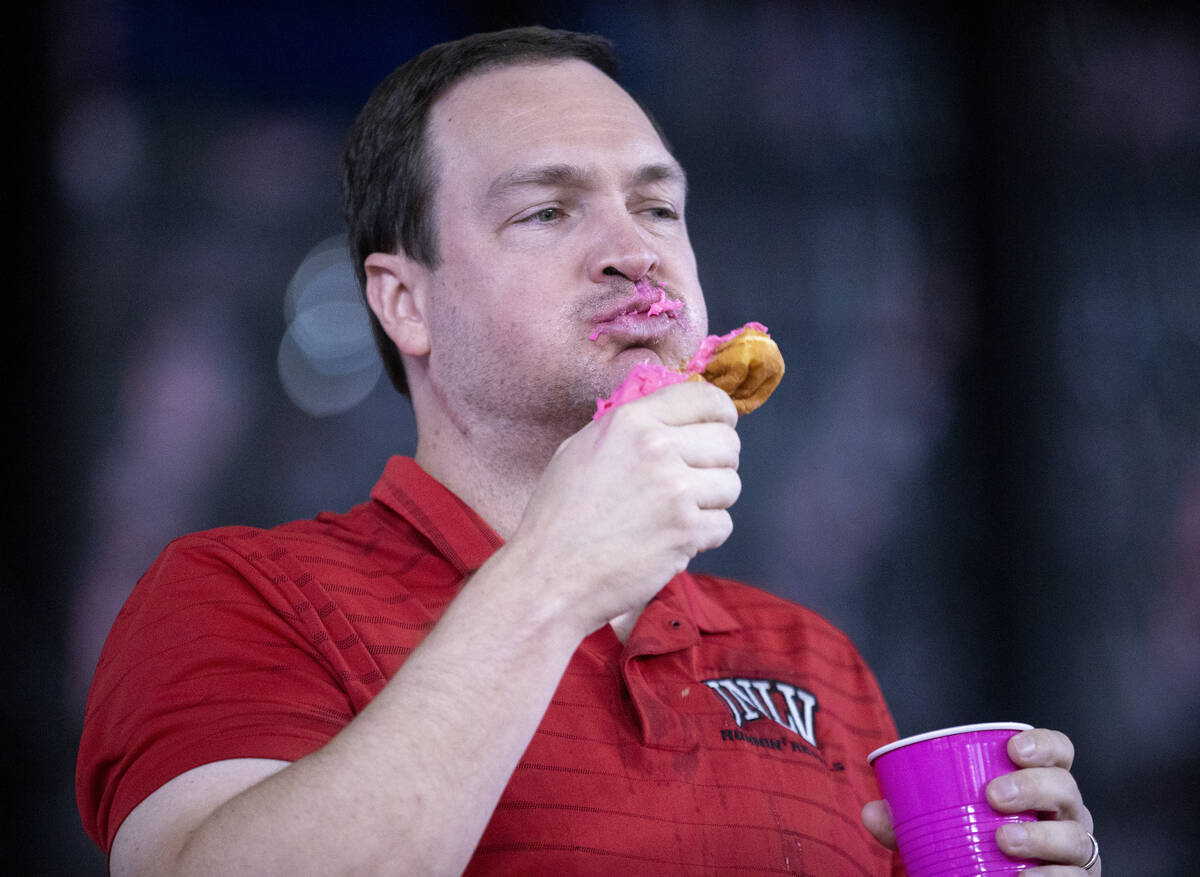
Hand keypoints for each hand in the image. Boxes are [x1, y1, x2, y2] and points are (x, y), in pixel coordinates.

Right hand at [506, 380, 740, 632]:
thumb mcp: (583, 448)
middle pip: (728, 442)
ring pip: (731, 484)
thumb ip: (632, 429)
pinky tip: (672, 539)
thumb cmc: (558, 515)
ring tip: (676, 514)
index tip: (718, 428)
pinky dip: (704, 536)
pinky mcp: (687, 532)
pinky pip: (724, 524)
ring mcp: (676, 491)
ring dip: (712, 502)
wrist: (549, 574)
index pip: (706, 399)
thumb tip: (674, 421)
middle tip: (692, 481)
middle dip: (717, 463)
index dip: (720, 415)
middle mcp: (658, 449)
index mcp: (631, 421)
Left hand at [862, 728, 1098, 873]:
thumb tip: (870, 812)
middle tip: (994, 796)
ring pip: (1076, 837)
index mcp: (1039, 784)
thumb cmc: (974, 845)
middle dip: (1034, 787)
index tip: (1013, 748)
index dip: (1044, 744)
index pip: (1059, 751)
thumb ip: (905, 820)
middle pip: (1066, 789)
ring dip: (1040, 837)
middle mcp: (1066, 814)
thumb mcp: (941, 828)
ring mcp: (1075, 852)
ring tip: (1003, 841)